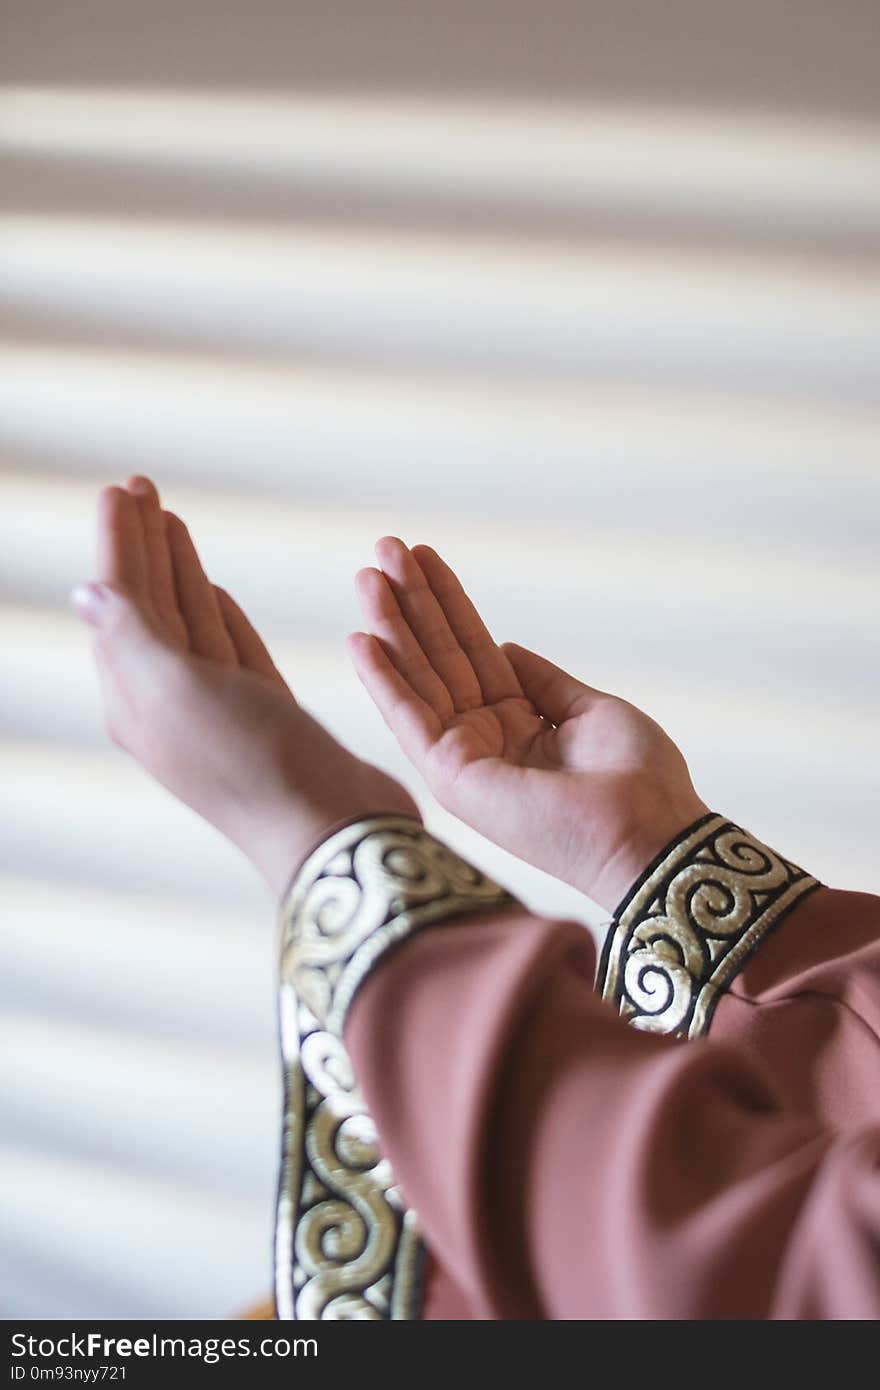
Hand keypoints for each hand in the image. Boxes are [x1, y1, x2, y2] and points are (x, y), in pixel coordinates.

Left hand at [71, 479, 417, 896]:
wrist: (330, 830)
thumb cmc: (253, 763)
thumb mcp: (174, 691)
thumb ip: (130, 635)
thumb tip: (86, 594)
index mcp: (137, 698)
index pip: (120, 602)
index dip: (119, 543)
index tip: (119, 489)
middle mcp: (172, 705)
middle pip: (150, 609)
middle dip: (144, 548)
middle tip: (141, 489)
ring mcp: (221, 713)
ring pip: (189, 625)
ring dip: (178, 573)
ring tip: (172, 524)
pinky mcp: (267, 718)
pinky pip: (231, 653)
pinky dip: (219, 616)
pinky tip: (214, 592)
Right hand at [349, 539, 707, 912]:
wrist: (649, 833)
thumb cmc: (638, 781)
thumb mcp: (591, 711)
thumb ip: (544, 681)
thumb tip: (505, 647)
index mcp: (518, 724)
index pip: (471, 651)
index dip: (448, 604)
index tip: (423, 558)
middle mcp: (483, 740)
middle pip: (439, 657)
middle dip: (412, 603)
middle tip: (385, 547)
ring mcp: (464, 760)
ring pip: (419, 679)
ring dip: (391, 626)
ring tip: (367, 573)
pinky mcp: (452, 779)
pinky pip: (409, 719)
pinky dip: (383, 679)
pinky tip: (360, 638)